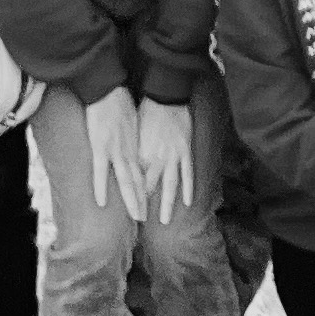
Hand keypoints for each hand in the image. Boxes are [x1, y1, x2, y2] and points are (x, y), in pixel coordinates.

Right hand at [84, 87, 144, 219]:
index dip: (146, 189)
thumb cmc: (119, 100)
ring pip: (125, 180)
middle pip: (137, 181)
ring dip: (131, 200)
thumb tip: (132, 145)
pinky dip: (101, 187)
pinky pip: (100, 171)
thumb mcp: (132, 121)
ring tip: (136, 217)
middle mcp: (128, 151)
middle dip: (141, 201)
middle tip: (144, 219)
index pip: (142, 173)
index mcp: (135, 146)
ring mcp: (115, 150)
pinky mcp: (100, 145)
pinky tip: (103, 202)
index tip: (149, 203)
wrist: (108, 87)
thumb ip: (131, 137)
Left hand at [135, 98, 193, 223]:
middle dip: (143, 204)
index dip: (128, 194)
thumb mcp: (133, 131)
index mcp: (138, 152)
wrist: (163, 93)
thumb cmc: (144, 109)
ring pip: (168, 184)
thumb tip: (127, 165)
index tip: (126, 208)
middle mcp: (153, 157)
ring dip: (165, 204)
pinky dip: (188, 188)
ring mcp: (171, 155)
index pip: (132, 179)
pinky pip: (187, 172)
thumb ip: (132, 150)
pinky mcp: (184, 149)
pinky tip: (188, 202)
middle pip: (147, 185)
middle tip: (140, 222)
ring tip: (163, 221)